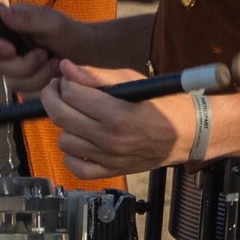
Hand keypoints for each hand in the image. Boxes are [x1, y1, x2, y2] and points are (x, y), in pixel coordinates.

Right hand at [0, 2, 91, 96]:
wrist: (88, 54)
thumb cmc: (70, 32)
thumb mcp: (52, 22)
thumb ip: (26, 18)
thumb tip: (0, 9)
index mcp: (7, 25)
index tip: (11, 50)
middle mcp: (5, 46)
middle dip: (23, 65)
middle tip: (45, 54)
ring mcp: (13, 67)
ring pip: (11, 83)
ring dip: (37, 76)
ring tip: (55, 63)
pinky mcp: (24, 84)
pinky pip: (24, 93)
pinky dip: (42, 86)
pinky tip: (54, 76)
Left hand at [40, 61, 186, 177]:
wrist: (187, 133)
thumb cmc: (163, 103)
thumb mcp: (132, 81)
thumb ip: (96, 76)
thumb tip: (66, 68)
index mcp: (117, 113)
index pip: (71, 95)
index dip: (64, 82)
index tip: (66, 79)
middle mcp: (110, 139)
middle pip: (61, 117)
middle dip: (52, 98)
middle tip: (56, 90)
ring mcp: (109, 158)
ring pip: (64, 142)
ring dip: (64, 126)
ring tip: (75, 115)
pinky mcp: (111, 171)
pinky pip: (76, 168)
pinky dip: (71, 155)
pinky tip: (80, 140)